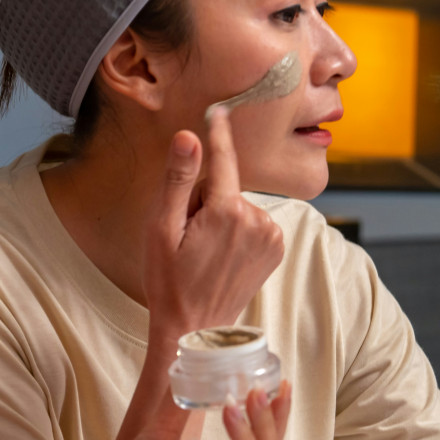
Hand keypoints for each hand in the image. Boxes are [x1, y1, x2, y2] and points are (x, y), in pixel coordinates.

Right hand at [143, 106, 285, 336]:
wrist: (196, 329)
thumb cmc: (170, 282)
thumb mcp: (162, 230)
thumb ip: (179, 180)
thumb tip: (190, 138)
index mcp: (228, 212)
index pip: (224, 159)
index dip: (218, 133)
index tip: (220, 110)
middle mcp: (258, 220)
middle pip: (226, 188)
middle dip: (206, 201)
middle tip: (188, 236)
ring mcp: (272, 236)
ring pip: (239, 206)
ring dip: (221, 218)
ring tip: (204, 251)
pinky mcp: (276, 249)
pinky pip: (252, 223)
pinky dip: (237, 231)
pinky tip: (223, 256)